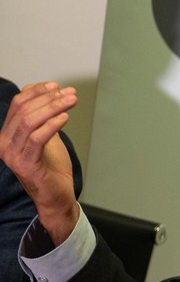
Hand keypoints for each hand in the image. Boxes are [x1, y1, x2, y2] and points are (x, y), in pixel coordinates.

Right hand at [0, 82, 78, 245]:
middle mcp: (5, 144)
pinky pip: (37, 139)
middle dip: (49, 98)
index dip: (38, 91)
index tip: (58, 86)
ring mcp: (13, 155)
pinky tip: (65, 118)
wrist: (55, 195)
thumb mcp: (46, 135)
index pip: (18, 104)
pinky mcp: (25, 164)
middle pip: (24, 110)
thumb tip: (38, 89)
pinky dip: (52, 125)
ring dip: (53, 108)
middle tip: (70, 93)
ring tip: (71, 102)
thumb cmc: (51, 166)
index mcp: (7, 134)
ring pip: (30, 122)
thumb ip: (41, 115)